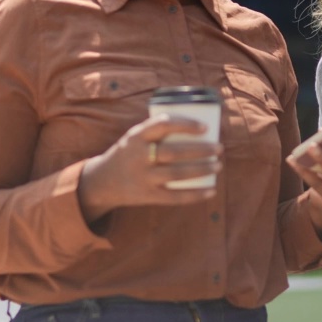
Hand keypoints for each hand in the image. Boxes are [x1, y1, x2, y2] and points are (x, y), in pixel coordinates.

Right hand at [77, 115, 222, 223]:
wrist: (102, 181)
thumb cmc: (129, 154)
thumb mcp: (135, 138)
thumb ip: (158, 133)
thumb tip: (198, 132)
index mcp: (136, 136)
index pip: (163, 125)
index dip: (185, 125)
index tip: (205, 127)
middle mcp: (139, 156)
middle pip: (174, 152)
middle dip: (201, 150)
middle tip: (219, 148)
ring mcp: (142, 178)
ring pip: (177, 174)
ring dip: (201, 170)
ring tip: (218, 166)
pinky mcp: (147, 196)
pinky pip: (175, 196)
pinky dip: (195, 194)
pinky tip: (211, 191)